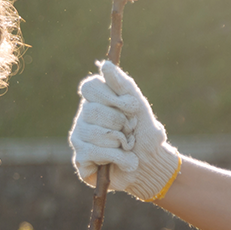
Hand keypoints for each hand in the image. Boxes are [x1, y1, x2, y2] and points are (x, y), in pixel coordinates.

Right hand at [68, 60, 182, 200]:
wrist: (151, 165)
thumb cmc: (143, 133)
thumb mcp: (138, 105)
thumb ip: (122, 84)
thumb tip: (104, 64)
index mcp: (95, 101)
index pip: (89, 87)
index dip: (112, 97)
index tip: (131, 107)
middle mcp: (83, 118)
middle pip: (92, 110)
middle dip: (120, 122)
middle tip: (131, 131)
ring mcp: (78, 138)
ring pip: (95, 132)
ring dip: (121, 142)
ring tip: (128, 148)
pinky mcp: (80, 159)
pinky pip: (93, 151)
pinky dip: (117, 157)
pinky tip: (124, 161)